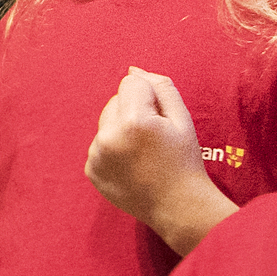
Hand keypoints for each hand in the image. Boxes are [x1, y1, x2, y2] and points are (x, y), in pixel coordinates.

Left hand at [83, 68, 206, 225]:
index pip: (131, 83)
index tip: (161, 119)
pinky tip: (133, 164)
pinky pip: (99, 144)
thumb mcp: (182, 119)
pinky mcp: (91, 169)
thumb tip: (133, 69)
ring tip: (144, 151)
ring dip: (120, 128)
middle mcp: (109, 136)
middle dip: (133, 111)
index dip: (150, 97)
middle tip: (154, 137)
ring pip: (105, 122)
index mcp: (134, 121)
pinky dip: (113, 148)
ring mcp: (96, 155)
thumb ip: (160, 88)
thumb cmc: (185, 160)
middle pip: (115, 101)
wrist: (178, 206)